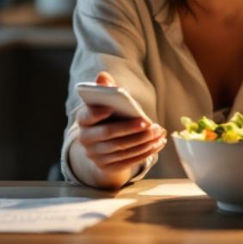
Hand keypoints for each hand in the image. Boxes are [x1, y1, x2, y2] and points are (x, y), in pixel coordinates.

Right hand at [71, 71, 166, 188]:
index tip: (111, 107)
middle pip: (109, 134)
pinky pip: (129, 160)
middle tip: (149, 123)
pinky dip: (146, 152)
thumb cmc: (107, 116)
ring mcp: (96, 156)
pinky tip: (158, 143)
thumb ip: (105, 89)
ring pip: (122, 149)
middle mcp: (86, 140)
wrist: (102, 144)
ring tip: (159, 132)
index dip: (97, 113)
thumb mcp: (106, 102)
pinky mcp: (109, 167)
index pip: (87, 117)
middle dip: (130, 129)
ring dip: (143, 141)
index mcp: (83, 121)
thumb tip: (103, 76)